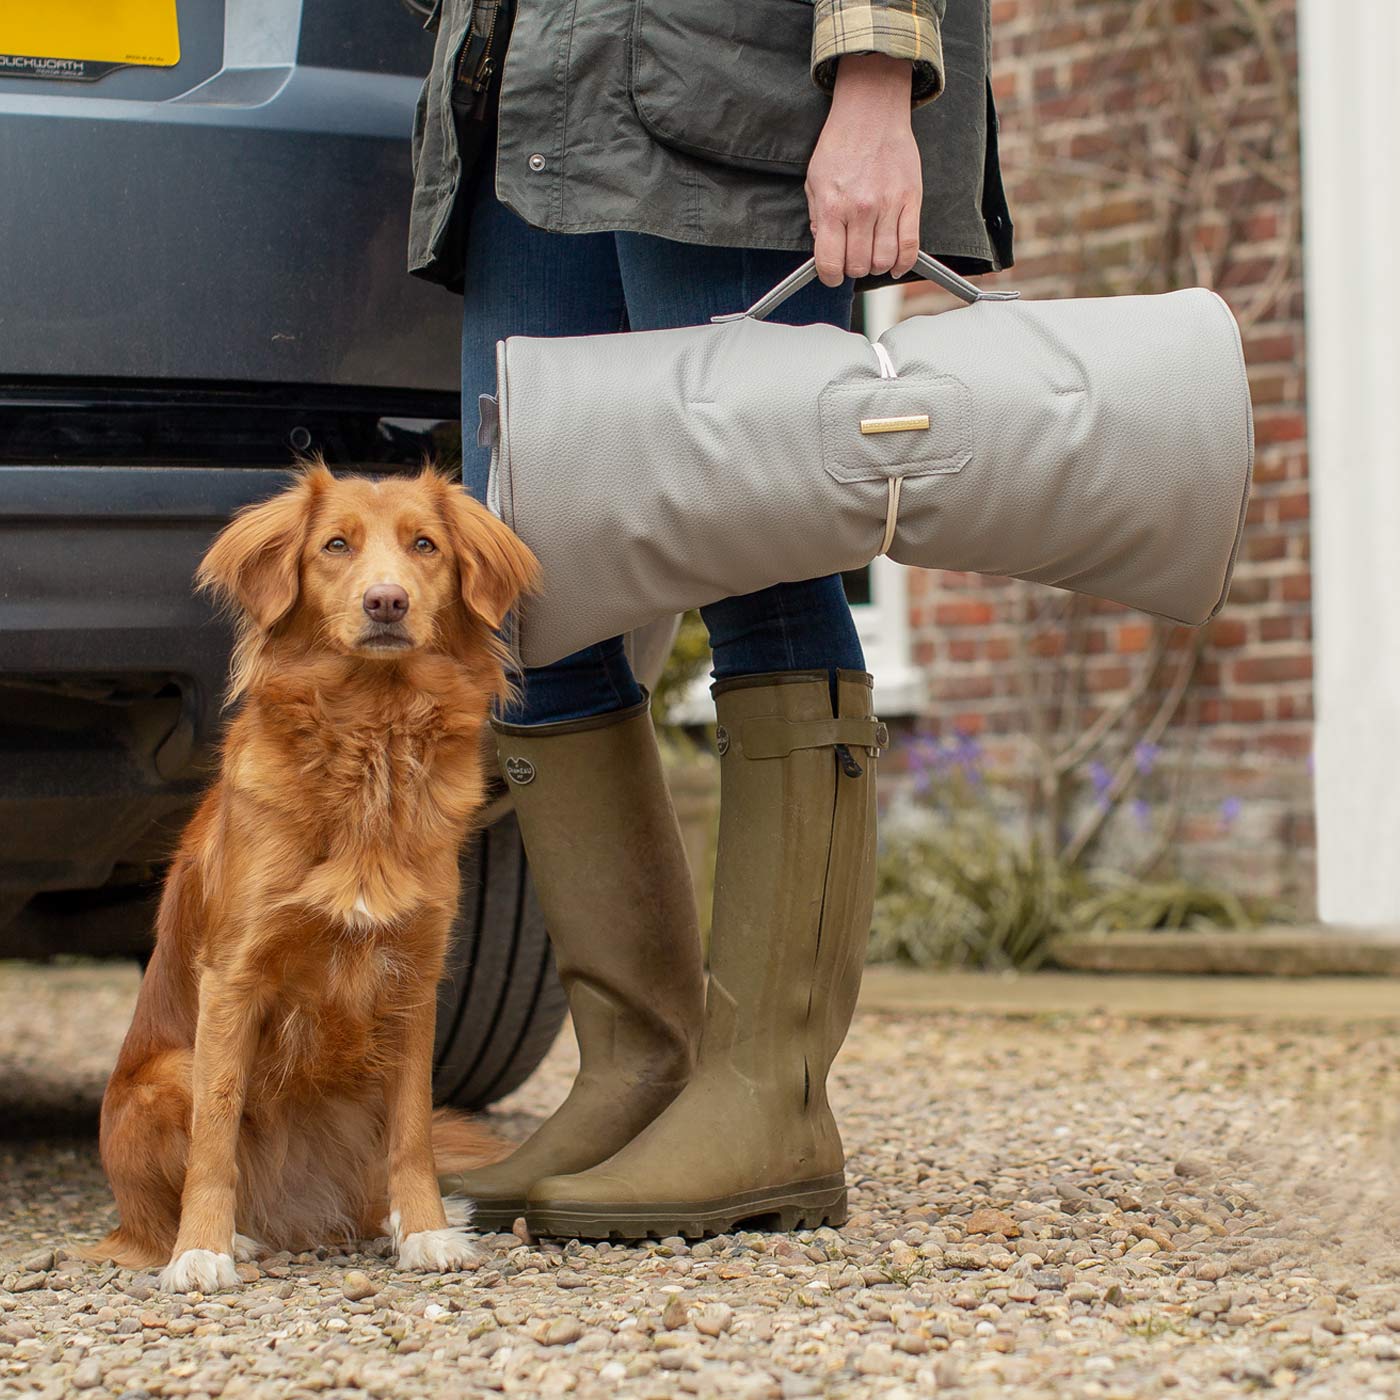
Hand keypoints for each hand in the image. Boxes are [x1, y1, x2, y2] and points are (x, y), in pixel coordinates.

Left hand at [805, 54, 921, 286]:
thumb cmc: (840, 145)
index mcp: (832, 206)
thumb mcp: (814, 181)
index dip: (829, 276)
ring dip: (876, 265)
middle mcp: (860, 210)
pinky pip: (911, 246)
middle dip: (852, 269)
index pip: (830, 262)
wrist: (871, 112)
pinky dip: (903, 263)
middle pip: (858, 265)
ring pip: (884, 260)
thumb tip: (824, 249)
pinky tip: (895, 264)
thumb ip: (817, 218)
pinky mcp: (911, 200)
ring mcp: (888, 206)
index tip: (831, 274)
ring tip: (871, 254)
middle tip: (851, 258)